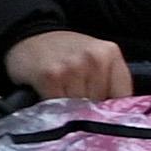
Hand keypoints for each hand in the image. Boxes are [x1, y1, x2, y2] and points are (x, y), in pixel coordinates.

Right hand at [4, 30, 129, 101]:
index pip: (123, 97)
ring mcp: (72, 67)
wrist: (28, 35)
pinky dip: (52, 107)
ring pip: (79, 108)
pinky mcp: (50, 76)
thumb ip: (109, 81)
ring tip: (61, 93)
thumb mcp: (95, 59)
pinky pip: (58, 107)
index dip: (111, 109)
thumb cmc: (65, 51)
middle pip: (100, 104)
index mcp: (110, 54)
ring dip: (69, 109)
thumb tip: (117, 115)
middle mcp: (94, 58)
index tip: (100, 111)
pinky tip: (48, 94)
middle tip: (75, 96)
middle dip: (88, 108)